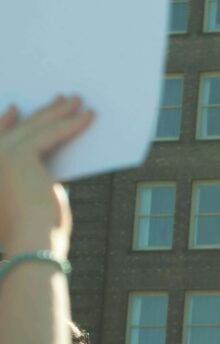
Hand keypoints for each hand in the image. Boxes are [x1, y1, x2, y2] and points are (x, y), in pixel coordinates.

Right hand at [0, 96, 93, 256]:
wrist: (31, 244)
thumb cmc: (32, 232)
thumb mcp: (26, 199)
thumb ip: (27, 178)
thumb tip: (45, 169)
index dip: (10, 121)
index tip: (19, 108)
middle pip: (20, 127)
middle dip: (44, 112)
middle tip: (63, 99)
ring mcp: (0, 153)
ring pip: (37, 127)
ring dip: (61, 112)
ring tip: (80, 102)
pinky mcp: (20, 155)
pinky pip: (52, 133)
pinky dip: (72, 124)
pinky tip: (88, 117)